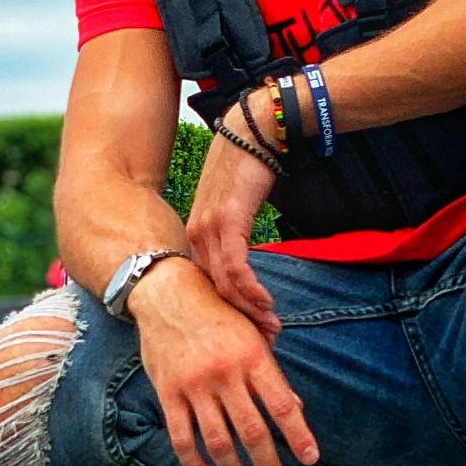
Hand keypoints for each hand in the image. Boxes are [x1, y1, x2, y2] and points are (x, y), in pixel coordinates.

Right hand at [130, 260, 318, 465]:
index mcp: (254, 357)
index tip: (310, 459)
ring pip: (218, 441)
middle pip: (252, 430)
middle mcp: (226, 373)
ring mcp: (195, 385)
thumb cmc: (220, 314)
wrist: (170, 294)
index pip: (282, 404)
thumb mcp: (254, 335)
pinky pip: (182, 438)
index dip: (298, 434)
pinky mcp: (168, 393)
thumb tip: (296, 409)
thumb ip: (272, 373)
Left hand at [188, 95, 280, 340]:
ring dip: (248, 310)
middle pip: (213, 288)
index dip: (226, 307)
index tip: (246, 325)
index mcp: (197, 228)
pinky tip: (266, 307)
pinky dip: (250, 292)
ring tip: (268, 329)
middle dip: (237, 317)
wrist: (257, 126)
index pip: (207, 279)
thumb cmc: (250, 159)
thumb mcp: (235, 198)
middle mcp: (197, 231)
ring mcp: (210, 227)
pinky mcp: (229, 221)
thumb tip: (242, 245)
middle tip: (259, 339)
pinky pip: (236, 268)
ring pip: (224, 284)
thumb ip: (233, 223)